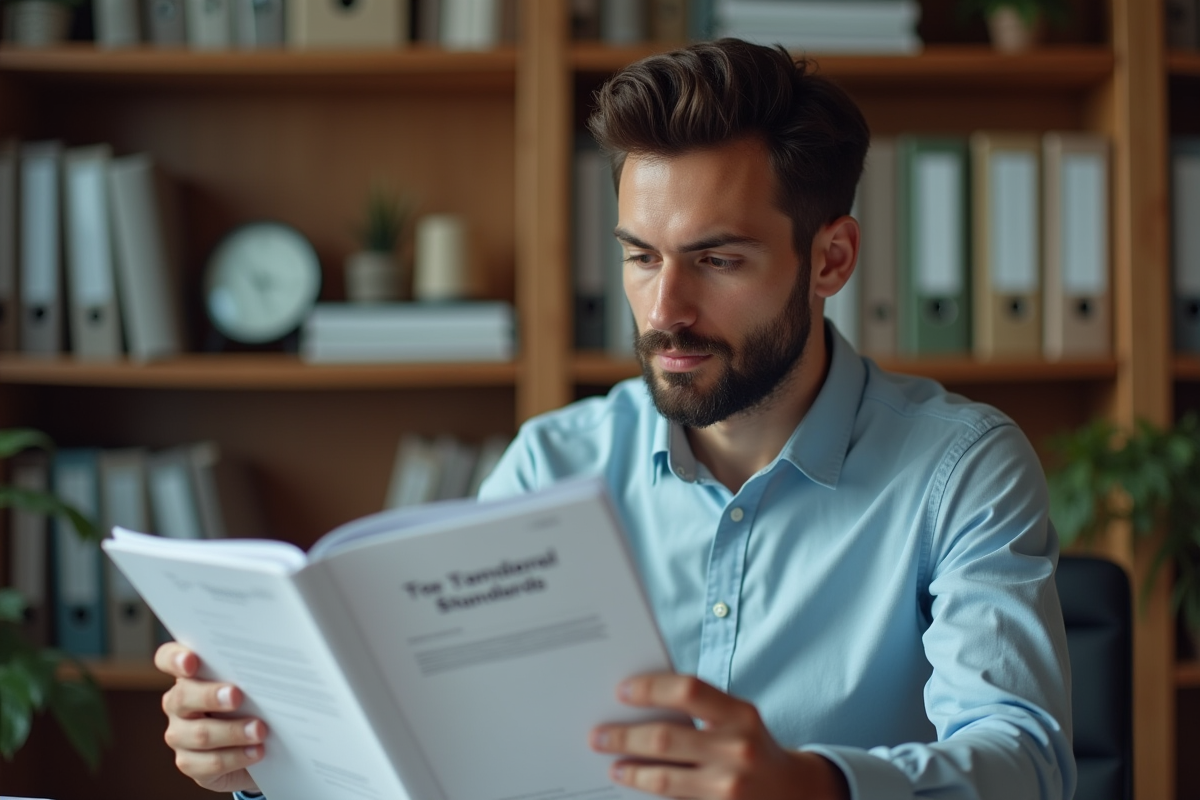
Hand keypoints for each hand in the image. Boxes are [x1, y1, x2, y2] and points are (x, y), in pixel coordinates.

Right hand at [155, 641, 265, 792]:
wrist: (261, 746)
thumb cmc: (257, 702)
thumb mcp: (254, 684)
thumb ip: (251, 671)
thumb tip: (270, 663)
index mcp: (190, 675)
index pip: (167, 658)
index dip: (174, 658)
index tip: (191, 661)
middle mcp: (178, 703)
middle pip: (182, 697)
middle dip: (210, 696)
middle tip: (236, 696)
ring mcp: (180, 734)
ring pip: (198, 734)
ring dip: (232, 732)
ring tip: (259, 730)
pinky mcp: (191, 763)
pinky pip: (208, 763)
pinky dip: (235, 757)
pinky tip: (256, 751)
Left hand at [589, 673, 848, 799]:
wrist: (796, 793)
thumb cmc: (753, 747)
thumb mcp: (738, 719)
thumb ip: (700, 709)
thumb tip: (639, 702)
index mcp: (741, 715)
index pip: (688, 690)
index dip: (650, 688)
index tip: (621, 691)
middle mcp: (738, 750)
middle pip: (665, 738)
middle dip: (623, 736)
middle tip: (597, 735)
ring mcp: (730, 789)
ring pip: (664, 780)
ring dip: (631, 771)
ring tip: (613, 765)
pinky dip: (650, 794)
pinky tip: (636, 785)